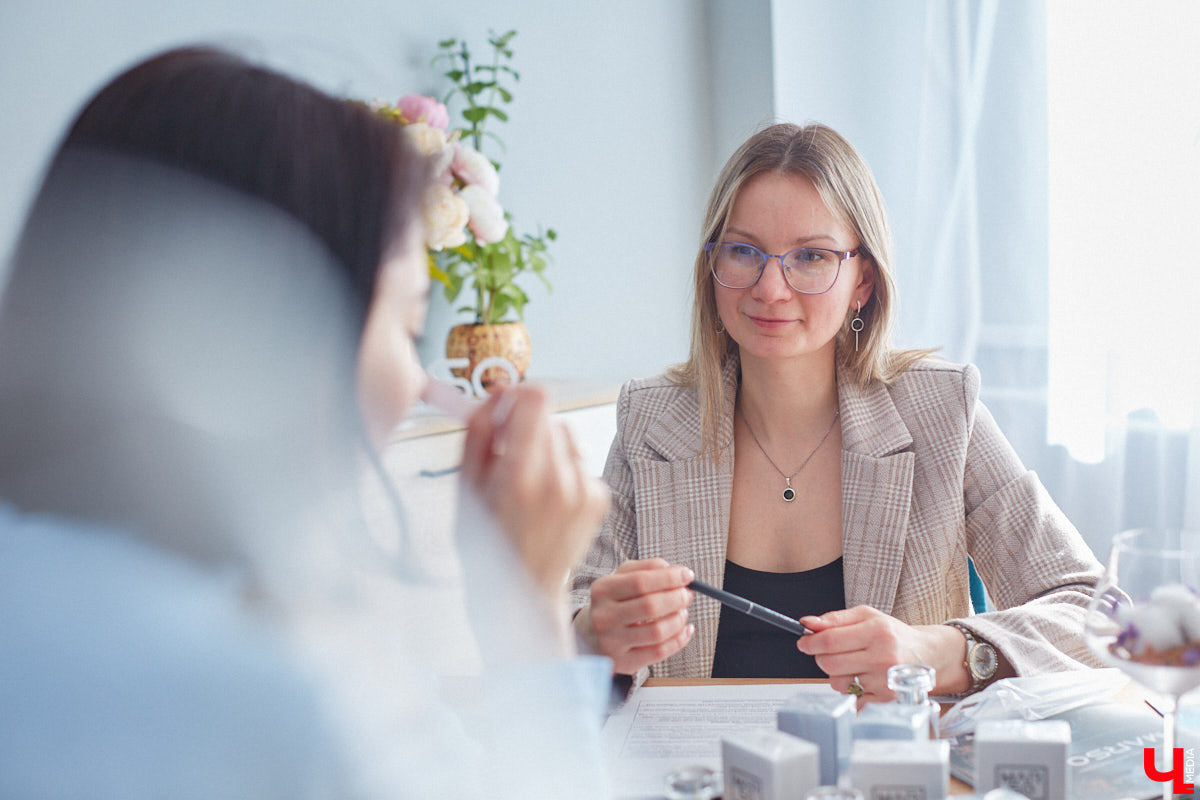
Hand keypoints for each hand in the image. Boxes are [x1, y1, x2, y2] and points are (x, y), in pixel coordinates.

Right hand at [459, 384, 609, 599]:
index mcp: (521, 476)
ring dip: (549, 449)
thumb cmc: (488, 540)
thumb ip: (479, 431)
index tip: (508, 410)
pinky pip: (581, 463)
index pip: (538, 400)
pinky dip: (565, 472)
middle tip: (511, 460)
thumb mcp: (466, 485)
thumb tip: (499, 393)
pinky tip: (549, 500)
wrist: (523, 591)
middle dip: (530, 429)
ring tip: (531, 484)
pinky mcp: (599, 500)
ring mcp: (584, 491)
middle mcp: (559, 481)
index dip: (520, 396)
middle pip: (551, 418)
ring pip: (568, 439)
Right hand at [577, 558, 695, 674]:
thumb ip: (648, 568)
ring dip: (679, 620)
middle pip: (650, 606)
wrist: (591, 635)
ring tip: (683, 612)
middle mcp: (604, 616)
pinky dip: (679, 640)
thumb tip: (677, 571)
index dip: (669, 578)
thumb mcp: (623, 577)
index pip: (640, 581)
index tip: (687, 575)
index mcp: (602, 589)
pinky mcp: (624, 662)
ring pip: (658, 632)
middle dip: (677, 598)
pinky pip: (660, 652)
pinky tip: (685, 630)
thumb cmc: (614, 602)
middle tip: (687, 595)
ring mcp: (612, 642)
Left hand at [797, 605, 969, 705]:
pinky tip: (864, 678)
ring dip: (837, 674)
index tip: (804, 642)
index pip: (830, 640)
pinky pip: (851, 698)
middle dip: (821, 658)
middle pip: (830, 663)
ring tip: (853, 665)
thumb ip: (835, 619)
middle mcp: (883, 657)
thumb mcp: (867, 616)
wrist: (926, 655)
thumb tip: (808, 622)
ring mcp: (885, 680)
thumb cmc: (893, 635)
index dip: (810, 642)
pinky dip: (851, 689)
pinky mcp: (886, 699)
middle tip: (828, 652)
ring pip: (838, 682)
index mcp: (877, 632)